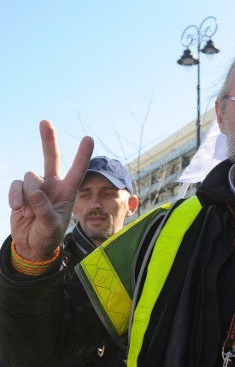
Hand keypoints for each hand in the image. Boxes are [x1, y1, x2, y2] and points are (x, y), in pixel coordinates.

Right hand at [8, 120, 93, 260]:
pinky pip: (16, 185)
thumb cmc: (48, 235)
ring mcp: (36, 187)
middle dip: (48, 140)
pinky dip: (15, 196)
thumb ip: (44, 210)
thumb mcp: (51, 226)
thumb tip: (35, 192)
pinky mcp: (20, 191)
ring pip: (30, 177)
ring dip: (28, 193)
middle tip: (45, 122)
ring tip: (28, 210)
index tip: (88, 138)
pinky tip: (17, 208)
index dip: (83, 155)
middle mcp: (53, 185)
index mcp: (68, 191)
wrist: (31, 244)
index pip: (78, 171)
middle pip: (51, 158)